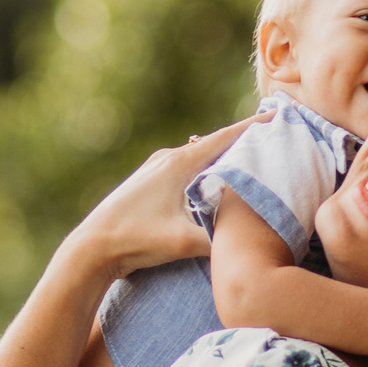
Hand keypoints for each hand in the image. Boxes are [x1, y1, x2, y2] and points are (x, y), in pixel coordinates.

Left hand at [60, 114, 264, 281]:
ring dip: (222, 160)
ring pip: (198, 159)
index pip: (225, 138)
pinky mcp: (147, 184)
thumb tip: (249, 242)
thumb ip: (220, 238)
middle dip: (242, 143)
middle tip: (271, 142)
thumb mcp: (183, 242)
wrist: (90, 249)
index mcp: (179, 163)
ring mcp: (154, 170)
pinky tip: (211, 187)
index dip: (253, 128)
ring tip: (247, 164)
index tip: (277, 117)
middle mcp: (167, 159)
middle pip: (214, 145)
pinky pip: (184, 170)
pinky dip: (204, 173)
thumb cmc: (135, 239)